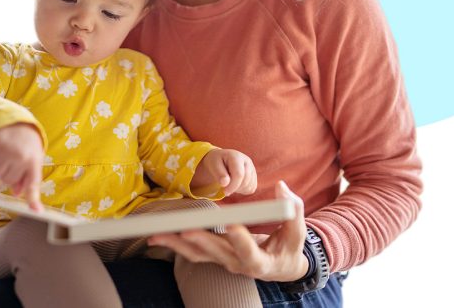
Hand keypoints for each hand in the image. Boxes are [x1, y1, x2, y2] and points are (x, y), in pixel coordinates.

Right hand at [0, 123, 43, 209]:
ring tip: (8, 153)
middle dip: (11, 173)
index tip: (36, 211)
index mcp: (34, 159)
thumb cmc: (26, 143)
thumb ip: (27, 176)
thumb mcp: (33, 157)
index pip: (33, 183)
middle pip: (9, 181)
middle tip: (15, 159)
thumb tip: (18, 193)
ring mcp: (5, 152)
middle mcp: (20, 157)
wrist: (14, 121)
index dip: (34, 199)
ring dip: (1, 167)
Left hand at [148, 181, 308, 281]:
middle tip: (186, 229)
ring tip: (156, 236)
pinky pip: (192, 252)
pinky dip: (175, 245)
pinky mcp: (214, 256)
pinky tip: (158, 237)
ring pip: (198, 255)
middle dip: (200, 240)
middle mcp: (238, 265)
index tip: (232, 225)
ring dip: (176, 245)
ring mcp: (224, 261)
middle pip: (216, 253)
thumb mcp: (297, 231)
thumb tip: (281, 187)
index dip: (240, 239)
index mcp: (260, 262)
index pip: (249, 251)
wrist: (281, 266)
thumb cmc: (290, 247)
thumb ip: (292, 209)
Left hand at [191, 149, 256, 195]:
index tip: (224, 192)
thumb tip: (225, 183)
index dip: (232, 186)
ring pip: (249, 186)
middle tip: (224, 188)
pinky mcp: (254, 176)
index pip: (239, 174)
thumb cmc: (217, 162)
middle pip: (245, 181)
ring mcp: (252, 168)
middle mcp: (247, 161)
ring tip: (229, 183)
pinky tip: (235, 185)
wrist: (222, 159)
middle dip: (234, 188)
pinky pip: (251, 189)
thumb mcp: (213, 165)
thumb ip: (219, 173)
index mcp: (236, 156)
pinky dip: (243, 190)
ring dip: (238, 189)